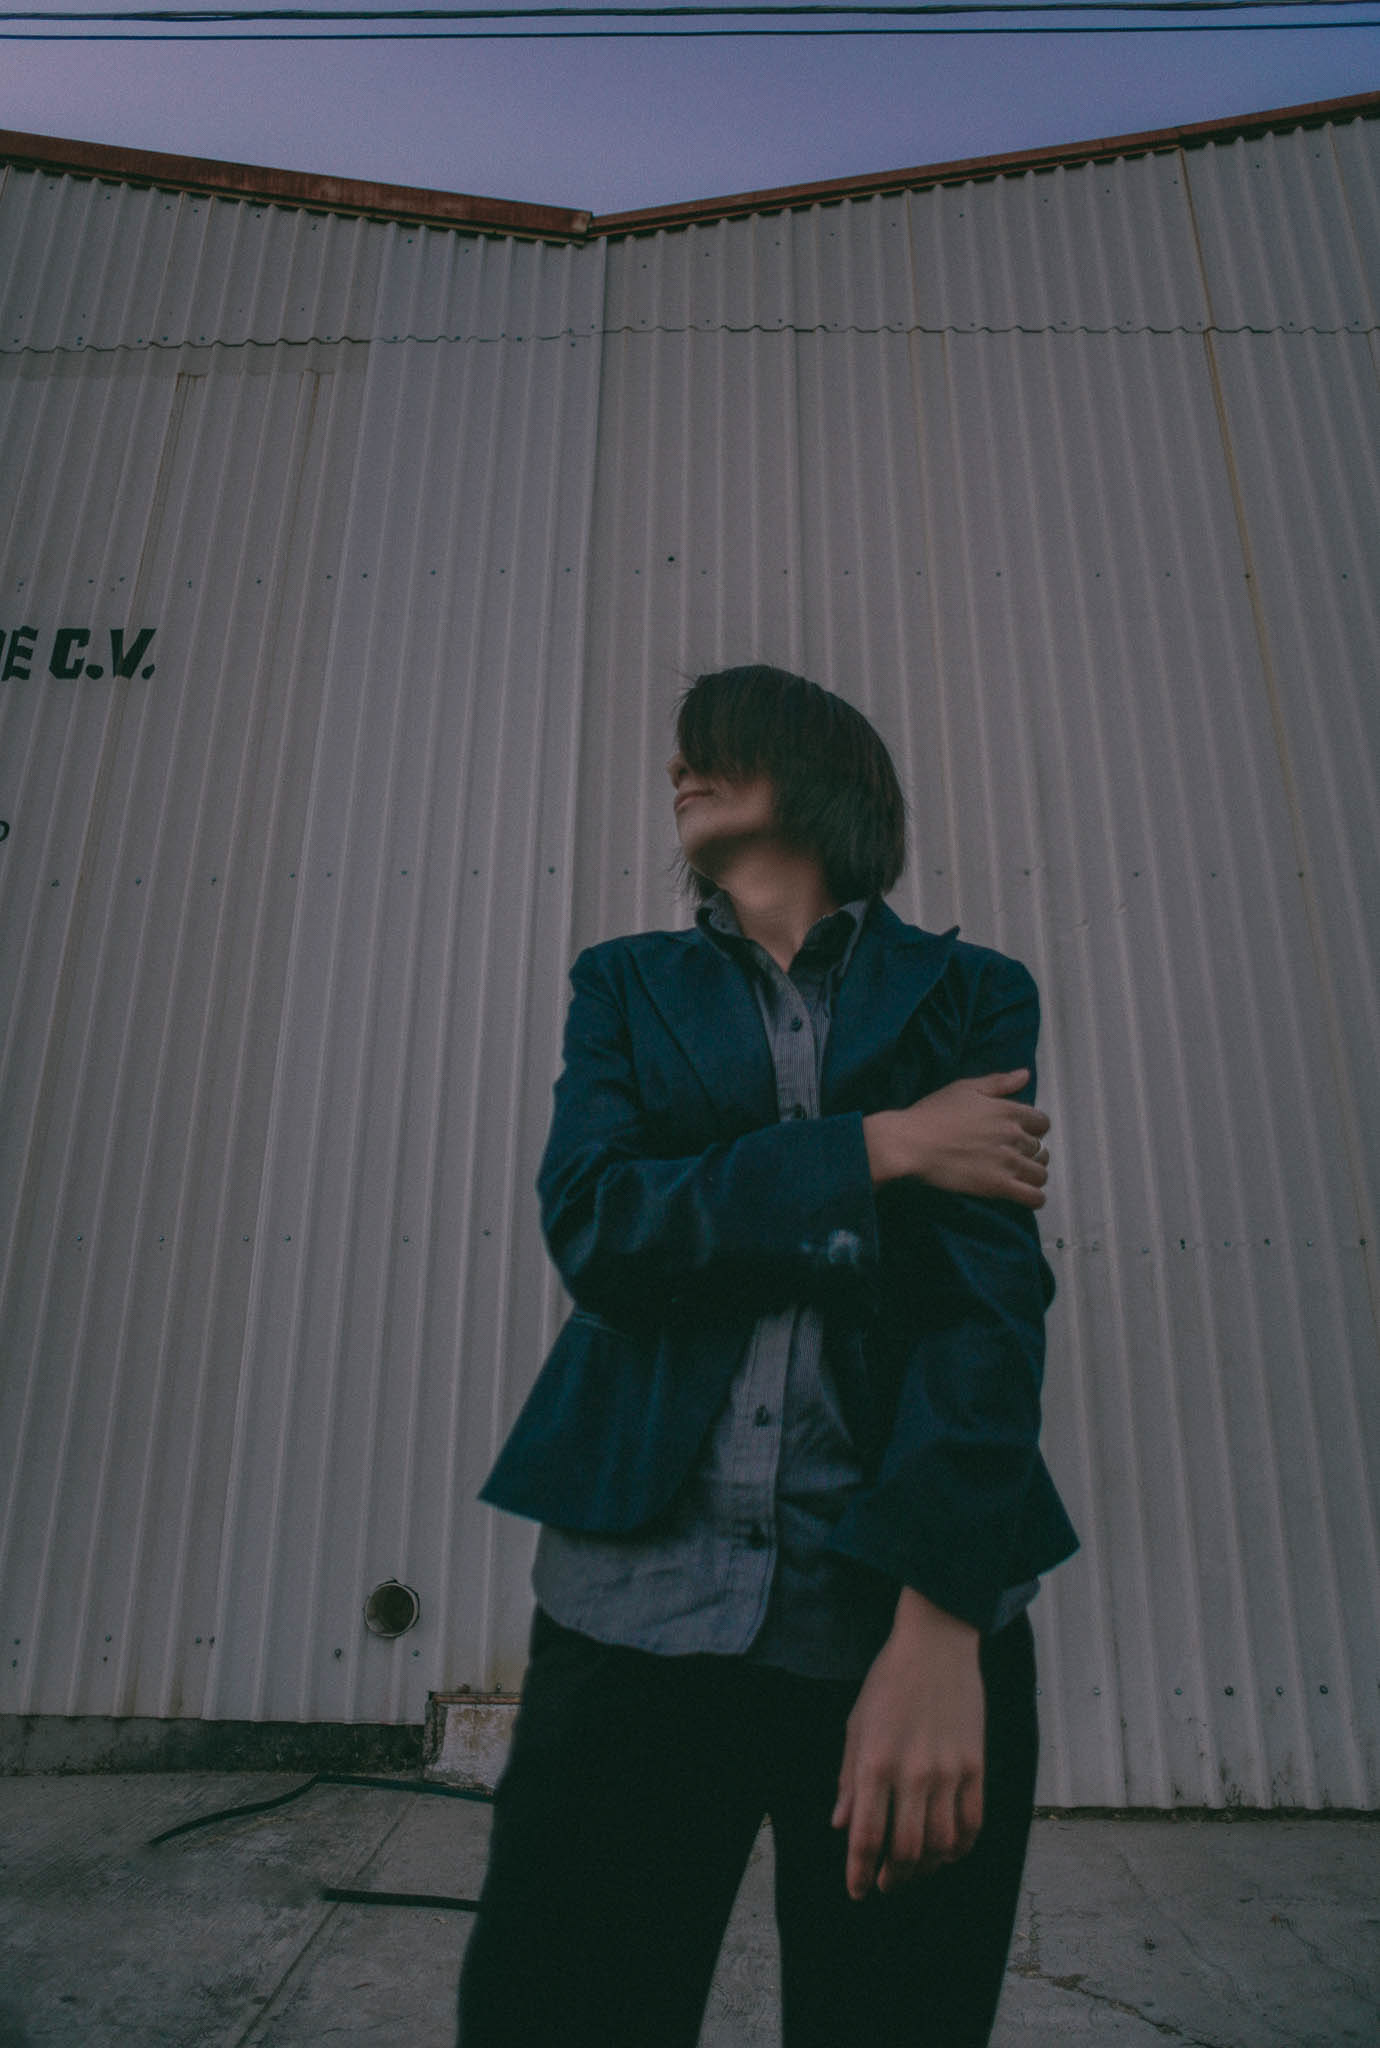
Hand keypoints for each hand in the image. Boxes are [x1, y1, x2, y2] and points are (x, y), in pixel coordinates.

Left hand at [831, 1588, 984, 1898]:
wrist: (936, 1646)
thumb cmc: (888, 1683)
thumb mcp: (856, 1726)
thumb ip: (849, 1779)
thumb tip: (842, 1825)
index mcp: (875, 1763)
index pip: (867, 1838)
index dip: (860, 1873)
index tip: (857, 1891)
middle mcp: (913, 1774)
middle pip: (906, 1851)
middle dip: (894, 1877)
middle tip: (886, 1883)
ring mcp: (949, 1772)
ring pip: (941, 1846)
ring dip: (926, 1869)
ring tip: (914, 1870)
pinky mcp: (976, 1767)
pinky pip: (972, 1824)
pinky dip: (960, 1848)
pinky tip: (948, 1852)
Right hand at [863, 1071, 1049, 1204]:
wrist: (912, 1142)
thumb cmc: (934, 1113)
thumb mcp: (966, 1088)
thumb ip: (999, 1083)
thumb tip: (1025, 1075)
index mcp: (1008, 1111)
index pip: (1043, 1123)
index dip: (1034, 1129)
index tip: (1019, 1134)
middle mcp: (1014, 1136)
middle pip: (1041, 1149)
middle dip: (1030, 1154)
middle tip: (1010, 1158)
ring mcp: (1008, 1162)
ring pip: (1041, 1174)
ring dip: (1033, 1175)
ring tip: (1017, 1177)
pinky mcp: (998, 1185)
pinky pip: (1033, 1197)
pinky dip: (1034, 1198)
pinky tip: (1024, 1195)